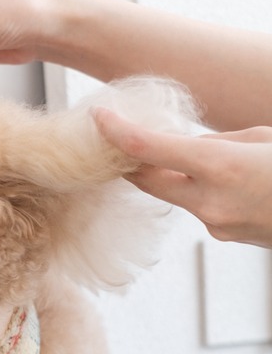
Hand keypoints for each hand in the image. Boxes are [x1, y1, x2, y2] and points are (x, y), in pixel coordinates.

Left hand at [93, 109, 271, 247]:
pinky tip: (229, 179)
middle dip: (131, 160)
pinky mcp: (225, 235)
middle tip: (119, 139)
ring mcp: (216, 224)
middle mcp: (210, 201)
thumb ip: (217, 142)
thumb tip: (186, 148)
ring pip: (177, 193)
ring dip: (175, 173)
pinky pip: (200, 206)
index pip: (149, 150)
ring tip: (203, 154)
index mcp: (221, 166)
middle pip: (148, 180)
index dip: (117, 133)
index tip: (98, 118)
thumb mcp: (262, 138)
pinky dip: (201, 188)